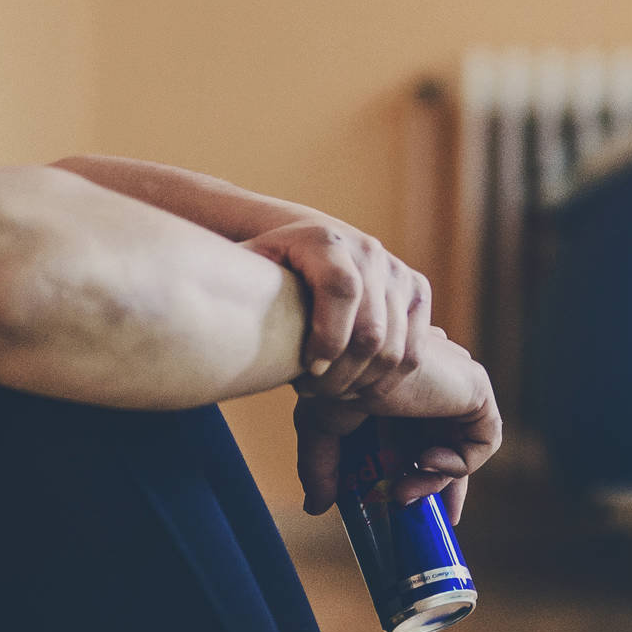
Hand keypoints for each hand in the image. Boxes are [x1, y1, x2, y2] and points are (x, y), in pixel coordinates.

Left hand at [241, 217, 432, 405]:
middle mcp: (369, 250)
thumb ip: (235, 285)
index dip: (327, 336)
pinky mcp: (417, 290)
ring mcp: (398, 271)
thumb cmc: (271, 266)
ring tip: (329, 390)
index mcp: (325, 240)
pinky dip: (388, 380)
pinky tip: (356, 387)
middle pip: (372, 328)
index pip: (341, 288)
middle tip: (311, 391)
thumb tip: (215, 309)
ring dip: (362, 382)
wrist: (309, 244)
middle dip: (341, 373)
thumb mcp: (250, 268)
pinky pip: (414, 352)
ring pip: (396, 347)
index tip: (306, 367)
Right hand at [295, 328, 503, 522]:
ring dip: (436, 480)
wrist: (341, 362)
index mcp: (406, 381)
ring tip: (402, 490)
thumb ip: (323, 469)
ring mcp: (457, 380)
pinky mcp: (476, 385)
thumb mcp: (323, 432)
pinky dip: (460, 463)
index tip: (411, 503)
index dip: (426, 473)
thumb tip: (314, 508)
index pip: (428, 431)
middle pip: (452, 442)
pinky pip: (483, 440)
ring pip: (464, 446)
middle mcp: (436, 377)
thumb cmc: (326, 382)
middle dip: (442, 485)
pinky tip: (425, 462)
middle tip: (425, 518)